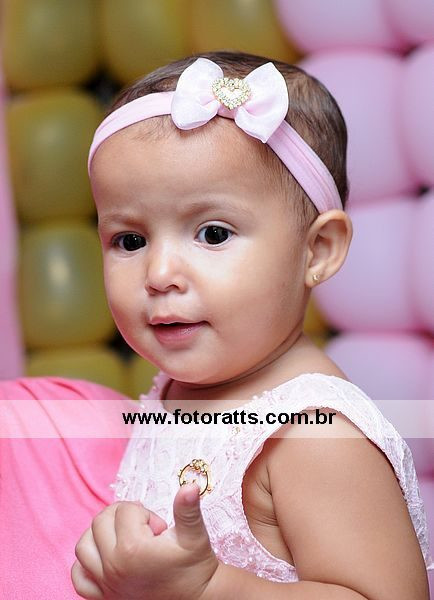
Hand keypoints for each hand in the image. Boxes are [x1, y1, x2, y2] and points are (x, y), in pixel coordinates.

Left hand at [72, 483, 219, 599]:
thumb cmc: (195, 569)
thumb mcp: (194, 536)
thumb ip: (187, 509)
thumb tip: (189, 486)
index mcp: (133, 548)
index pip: (126, 510)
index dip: (146, 514)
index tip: (161, 529)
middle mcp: (113, 566)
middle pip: (101, 521)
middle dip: (122, 517)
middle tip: (144, 529)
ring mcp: (106, 583)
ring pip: (84, 546)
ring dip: (99, 535)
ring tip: (123, 536)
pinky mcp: (104, 598)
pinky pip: (79, 577)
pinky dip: (85, 565)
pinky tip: (106, 558)